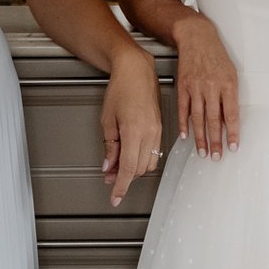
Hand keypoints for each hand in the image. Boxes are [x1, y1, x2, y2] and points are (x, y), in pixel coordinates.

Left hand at [100, 45, 163, 206]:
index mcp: (135, 131)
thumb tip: (109, 165)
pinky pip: (154, 152)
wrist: (137, 70)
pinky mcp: (160, 128)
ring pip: (149, 163)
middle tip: (108, 176)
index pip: (128, 169)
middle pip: (139, 169)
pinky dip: (141, 159)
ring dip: (134, 169)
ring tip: (117, 165)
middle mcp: (150, 133)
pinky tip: (130, 155)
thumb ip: (110, 146)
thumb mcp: (107, 119)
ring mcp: (158, 131)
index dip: (121, 187)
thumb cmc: (121, 88)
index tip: (115, 198)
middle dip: (124, 177)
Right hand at [174, 11, 239, 159]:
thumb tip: (230, 121)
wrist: (197, 38)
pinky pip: (183, 109)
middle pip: (214, 119)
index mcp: (228, 84)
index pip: (231, 114)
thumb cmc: (217, 56)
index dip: (232, 132)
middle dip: (216, 141)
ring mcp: (196, 87)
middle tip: (216, 156)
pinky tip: (185, 135)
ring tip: (202, 151)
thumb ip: (230, 97)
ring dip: (200, 137)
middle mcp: (212, 87)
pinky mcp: (183, 86)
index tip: (233, 147)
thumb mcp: (231, 74)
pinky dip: (184, 124)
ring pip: (198, 118)